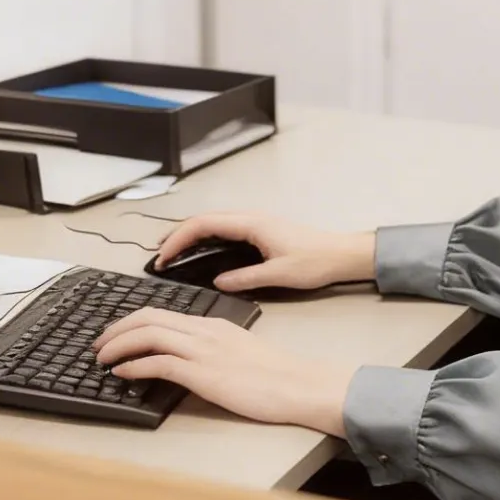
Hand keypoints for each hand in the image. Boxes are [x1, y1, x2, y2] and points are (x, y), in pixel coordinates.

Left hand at [93, 309, 353, 434]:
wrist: (298, 384)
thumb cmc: (276, 375)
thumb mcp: (239, 353)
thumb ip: (211, 350)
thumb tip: (185, 362)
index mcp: (211, 324)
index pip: (162, 313)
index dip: (131, 321)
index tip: (115, 334)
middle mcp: (203, 331)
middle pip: (147, 317)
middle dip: (116, 329)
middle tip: (98, 345)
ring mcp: (202, 350)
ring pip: (147, 335)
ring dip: (118, 345)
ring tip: (101, 359)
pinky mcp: (202, 373)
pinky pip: (158, 362)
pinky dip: (134, 365)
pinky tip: (123, 373)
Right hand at [153, 212, 376, 293]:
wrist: (341, 253)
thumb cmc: (316, 260)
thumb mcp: (279, 275)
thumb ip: (246, 278)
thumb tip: (218, 282)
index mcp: (251, 224)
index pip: (204, 224)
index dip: (178, 238)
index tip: (163, 256)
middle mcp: (250, 218)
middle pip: (203, 220)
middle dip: (177, 235)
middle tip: (158, 256)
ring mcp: (254, 223)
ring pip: (212, 223)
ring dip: (190, 235)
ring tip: (172, 254)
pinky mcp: (259, 231)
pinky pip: (224, 230)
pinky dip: (205, 238)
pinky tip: (200, 253)